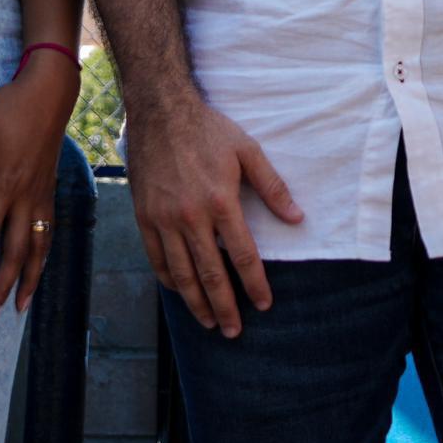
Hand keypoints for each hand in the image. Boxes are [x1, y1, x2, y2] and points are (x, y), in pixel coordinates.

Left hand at [0, 45, 83, 320]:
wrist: (51, 91)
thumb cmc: (10, 106)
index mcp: (5, 185)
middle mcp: (26, 198)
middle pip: (16, 254)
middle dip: (2, 288)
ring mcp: (42, 196)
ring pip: (40, 249)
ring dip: (30, 280)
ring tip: (20, 308)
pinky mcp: (50, 191)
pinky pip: (49, 233)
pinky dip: (44, 256)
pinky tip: (38, 266)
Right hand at [126, 89, 301, 338]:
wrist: (160, 111)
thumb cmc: (208, 129)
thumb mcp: (248, 150)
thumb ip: (273, 187)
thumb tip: (298, 218)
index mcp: (221, 201)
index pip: (243, 255)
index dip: (254, 284)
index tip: (263, 305)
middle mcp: (191, 216)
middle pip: (211, 273)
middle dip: (225, 307)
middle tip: (234, 331)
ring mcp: (164, 219)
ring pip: (182, 273)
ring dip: (197, 302)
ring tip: (209, 322)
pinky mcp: (144, 216)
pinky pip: (156, 258)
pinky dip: (169, 280)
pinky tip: (180, 292)